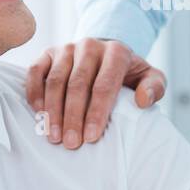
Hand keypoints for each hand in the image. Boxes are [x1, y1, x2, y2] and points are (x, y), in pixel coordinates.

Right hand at [25, 39, 164, 147]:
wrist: (106, 54)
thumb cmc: (127, 74)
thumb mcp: (150, 77)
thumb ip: (155, 87)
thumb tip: (143, 101)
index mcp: (116, 52)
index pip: (104, 85)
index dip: (96, 112)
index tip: (91, 137)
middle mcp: (90, 46)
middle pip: (78, 84)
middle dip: (73, 117)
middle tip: (71, 144)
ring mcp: (66, 48)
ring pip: (55, 80)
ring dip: (53, 110)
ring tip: (53, 136)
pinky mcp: (48, 52)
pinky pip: (36, 72)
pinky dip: (34, 93)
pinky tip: (38, 114)